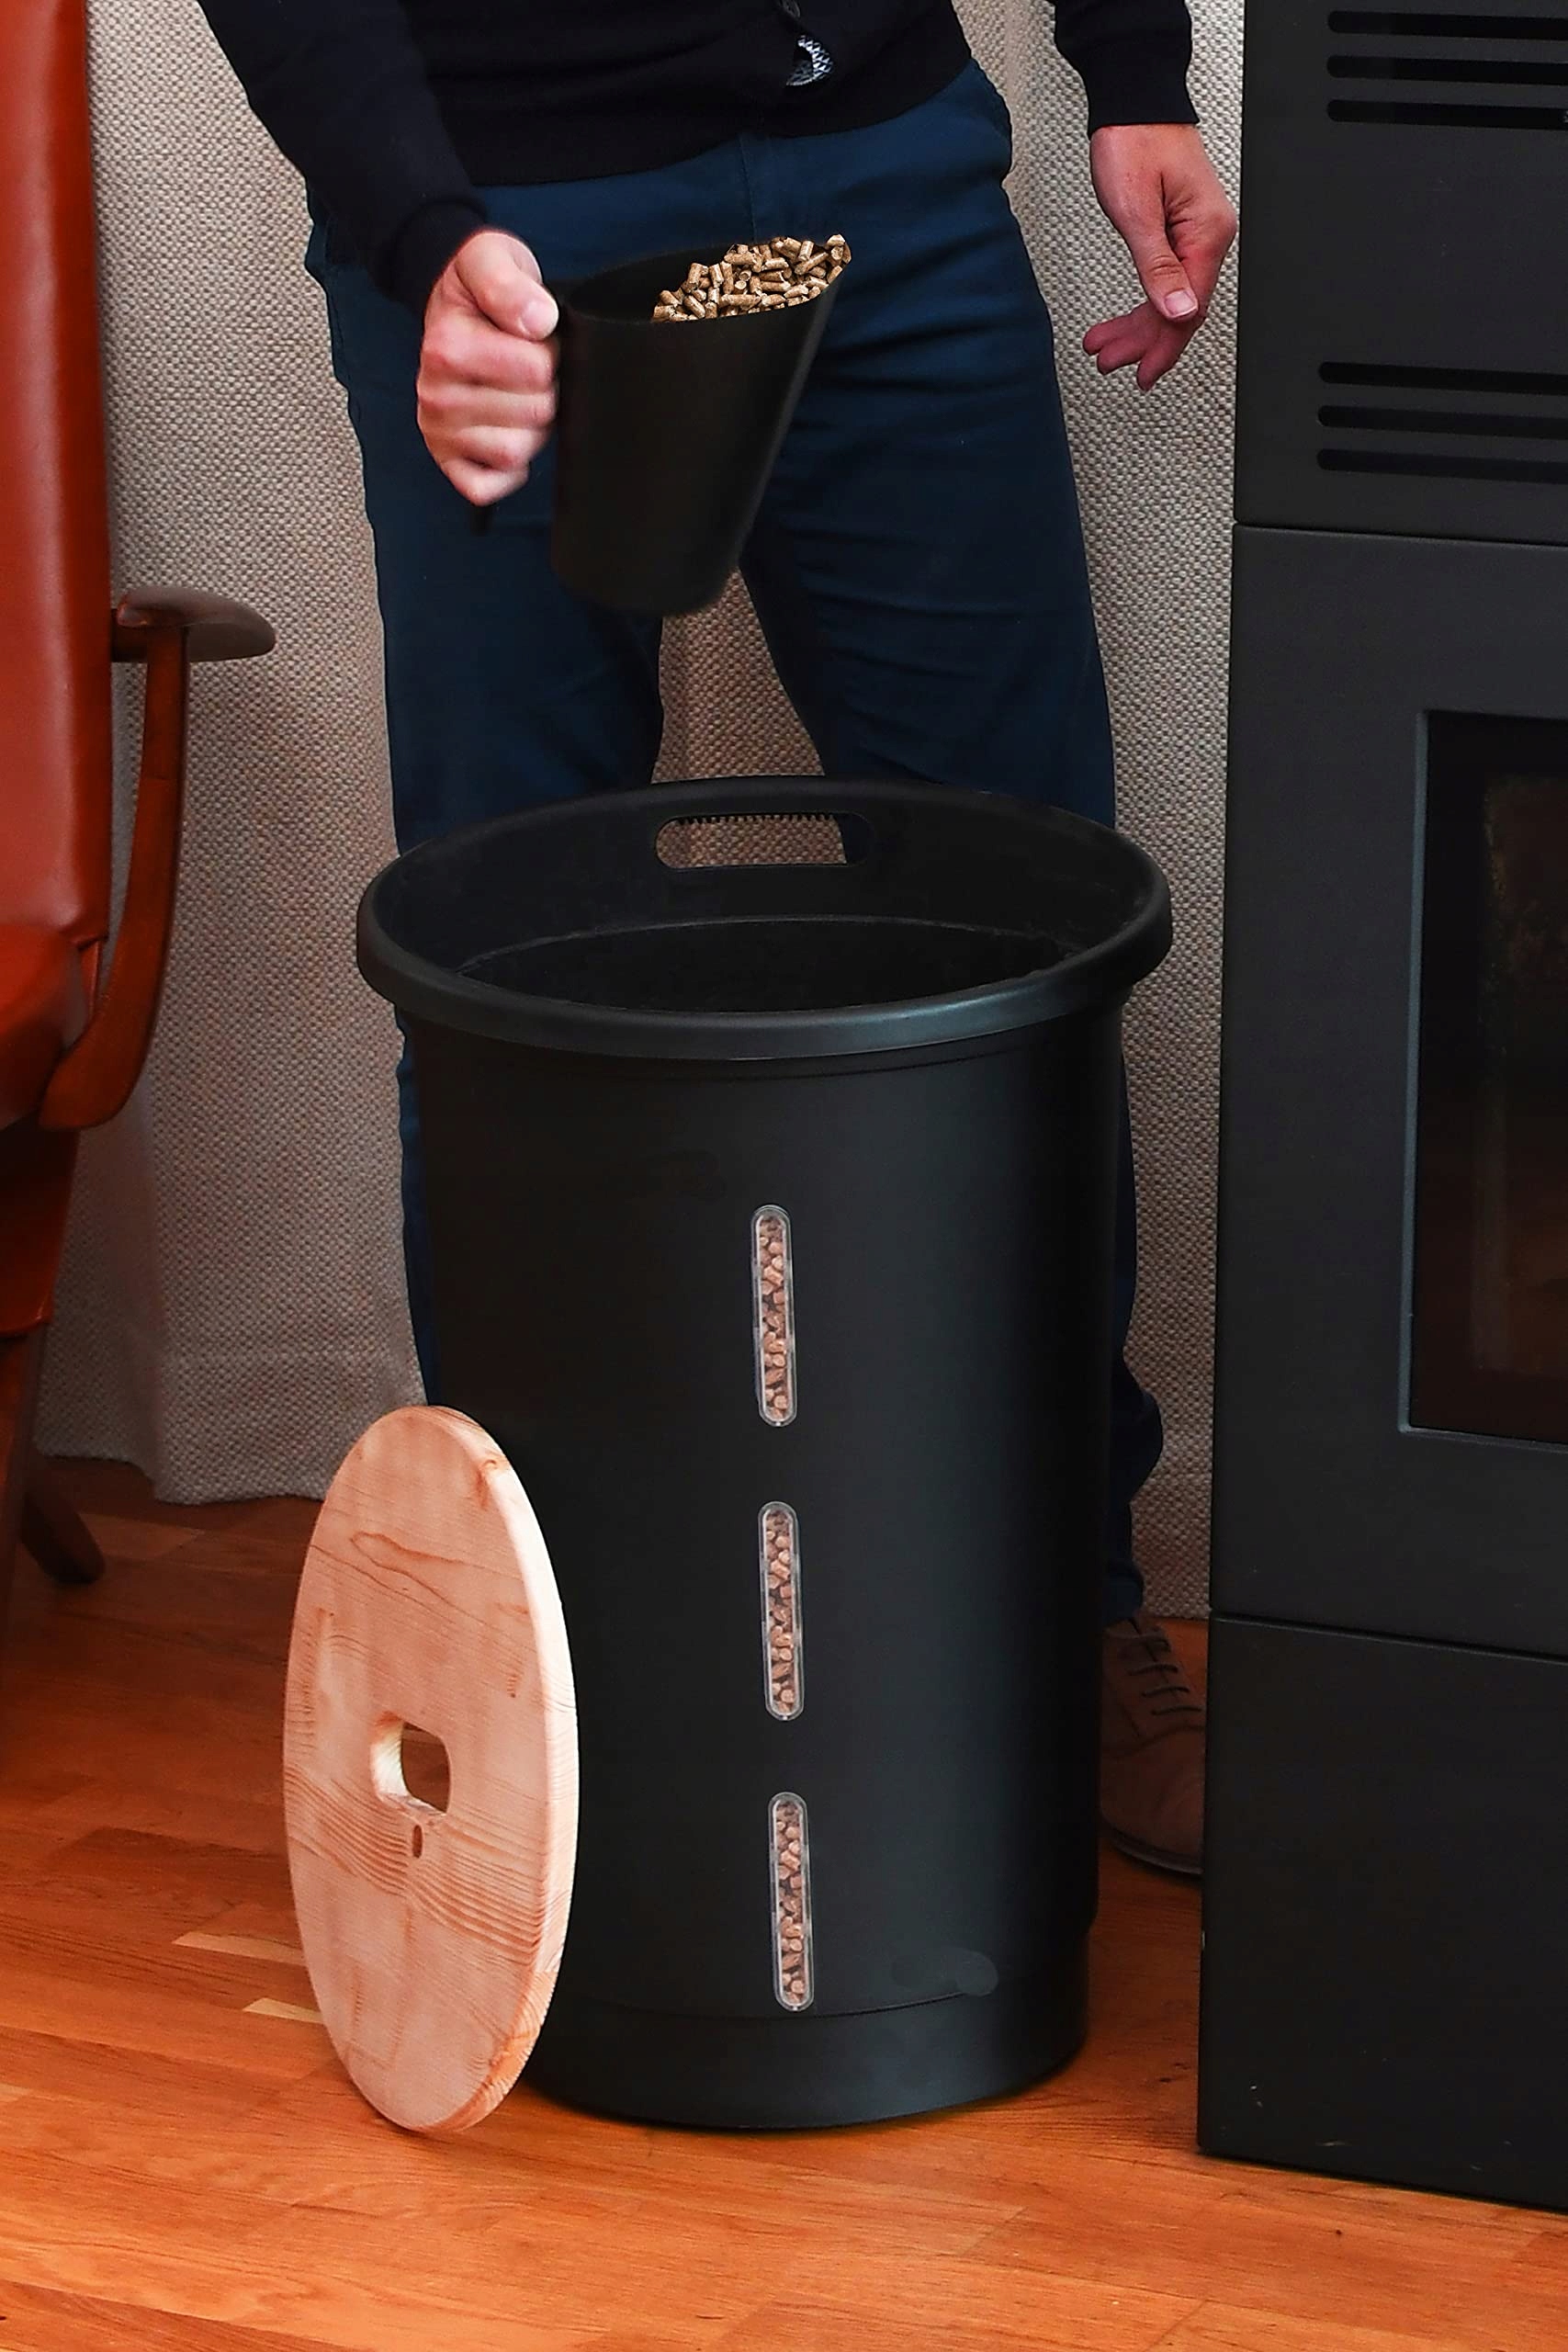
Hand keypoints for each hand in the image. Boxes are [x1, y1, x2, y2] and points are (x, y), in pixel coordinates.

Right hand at [418, 229, 558, 503]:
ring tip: (516, 395)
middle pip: (534, 414)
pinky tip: (507, 433)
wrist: (453, 300)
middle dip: (544, 390)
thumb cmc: (477, 285)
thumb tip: (539, 321)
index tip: (531, 337)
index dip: (549, 352)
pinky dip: (507, 470)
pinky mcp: (446, 460)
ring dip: (530, 428)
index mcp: (445, 349)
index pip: (537, 371)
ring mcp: (438, 432)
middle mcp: (435, 395)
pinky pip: (486, 488)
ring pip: (515, 453)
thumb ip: (511, 285)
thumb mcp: (492, 260)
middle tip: (525, 367)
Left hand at [1084, 125, 1235, 391]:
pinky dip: (1144, 302)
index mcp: (1207, 234)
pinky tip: (1125, 318)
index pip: (1189, 308)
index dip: (1164, 345)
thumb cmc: (1135, 141)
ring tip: (1106, 346)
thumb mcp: (1137, 210)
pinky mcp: (1181, 229)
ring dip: (1139, 326)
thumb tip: (1180, 313)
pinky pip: (1168, 278)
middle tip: (1110, 362)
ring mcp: (1196, 234)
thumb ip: (1157, 267)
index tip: (1142, 373)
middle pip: (1180, 309)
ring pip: (1171, 298)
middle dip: (1144, 341)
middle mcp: (1208, 236)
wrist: (1134, 101)